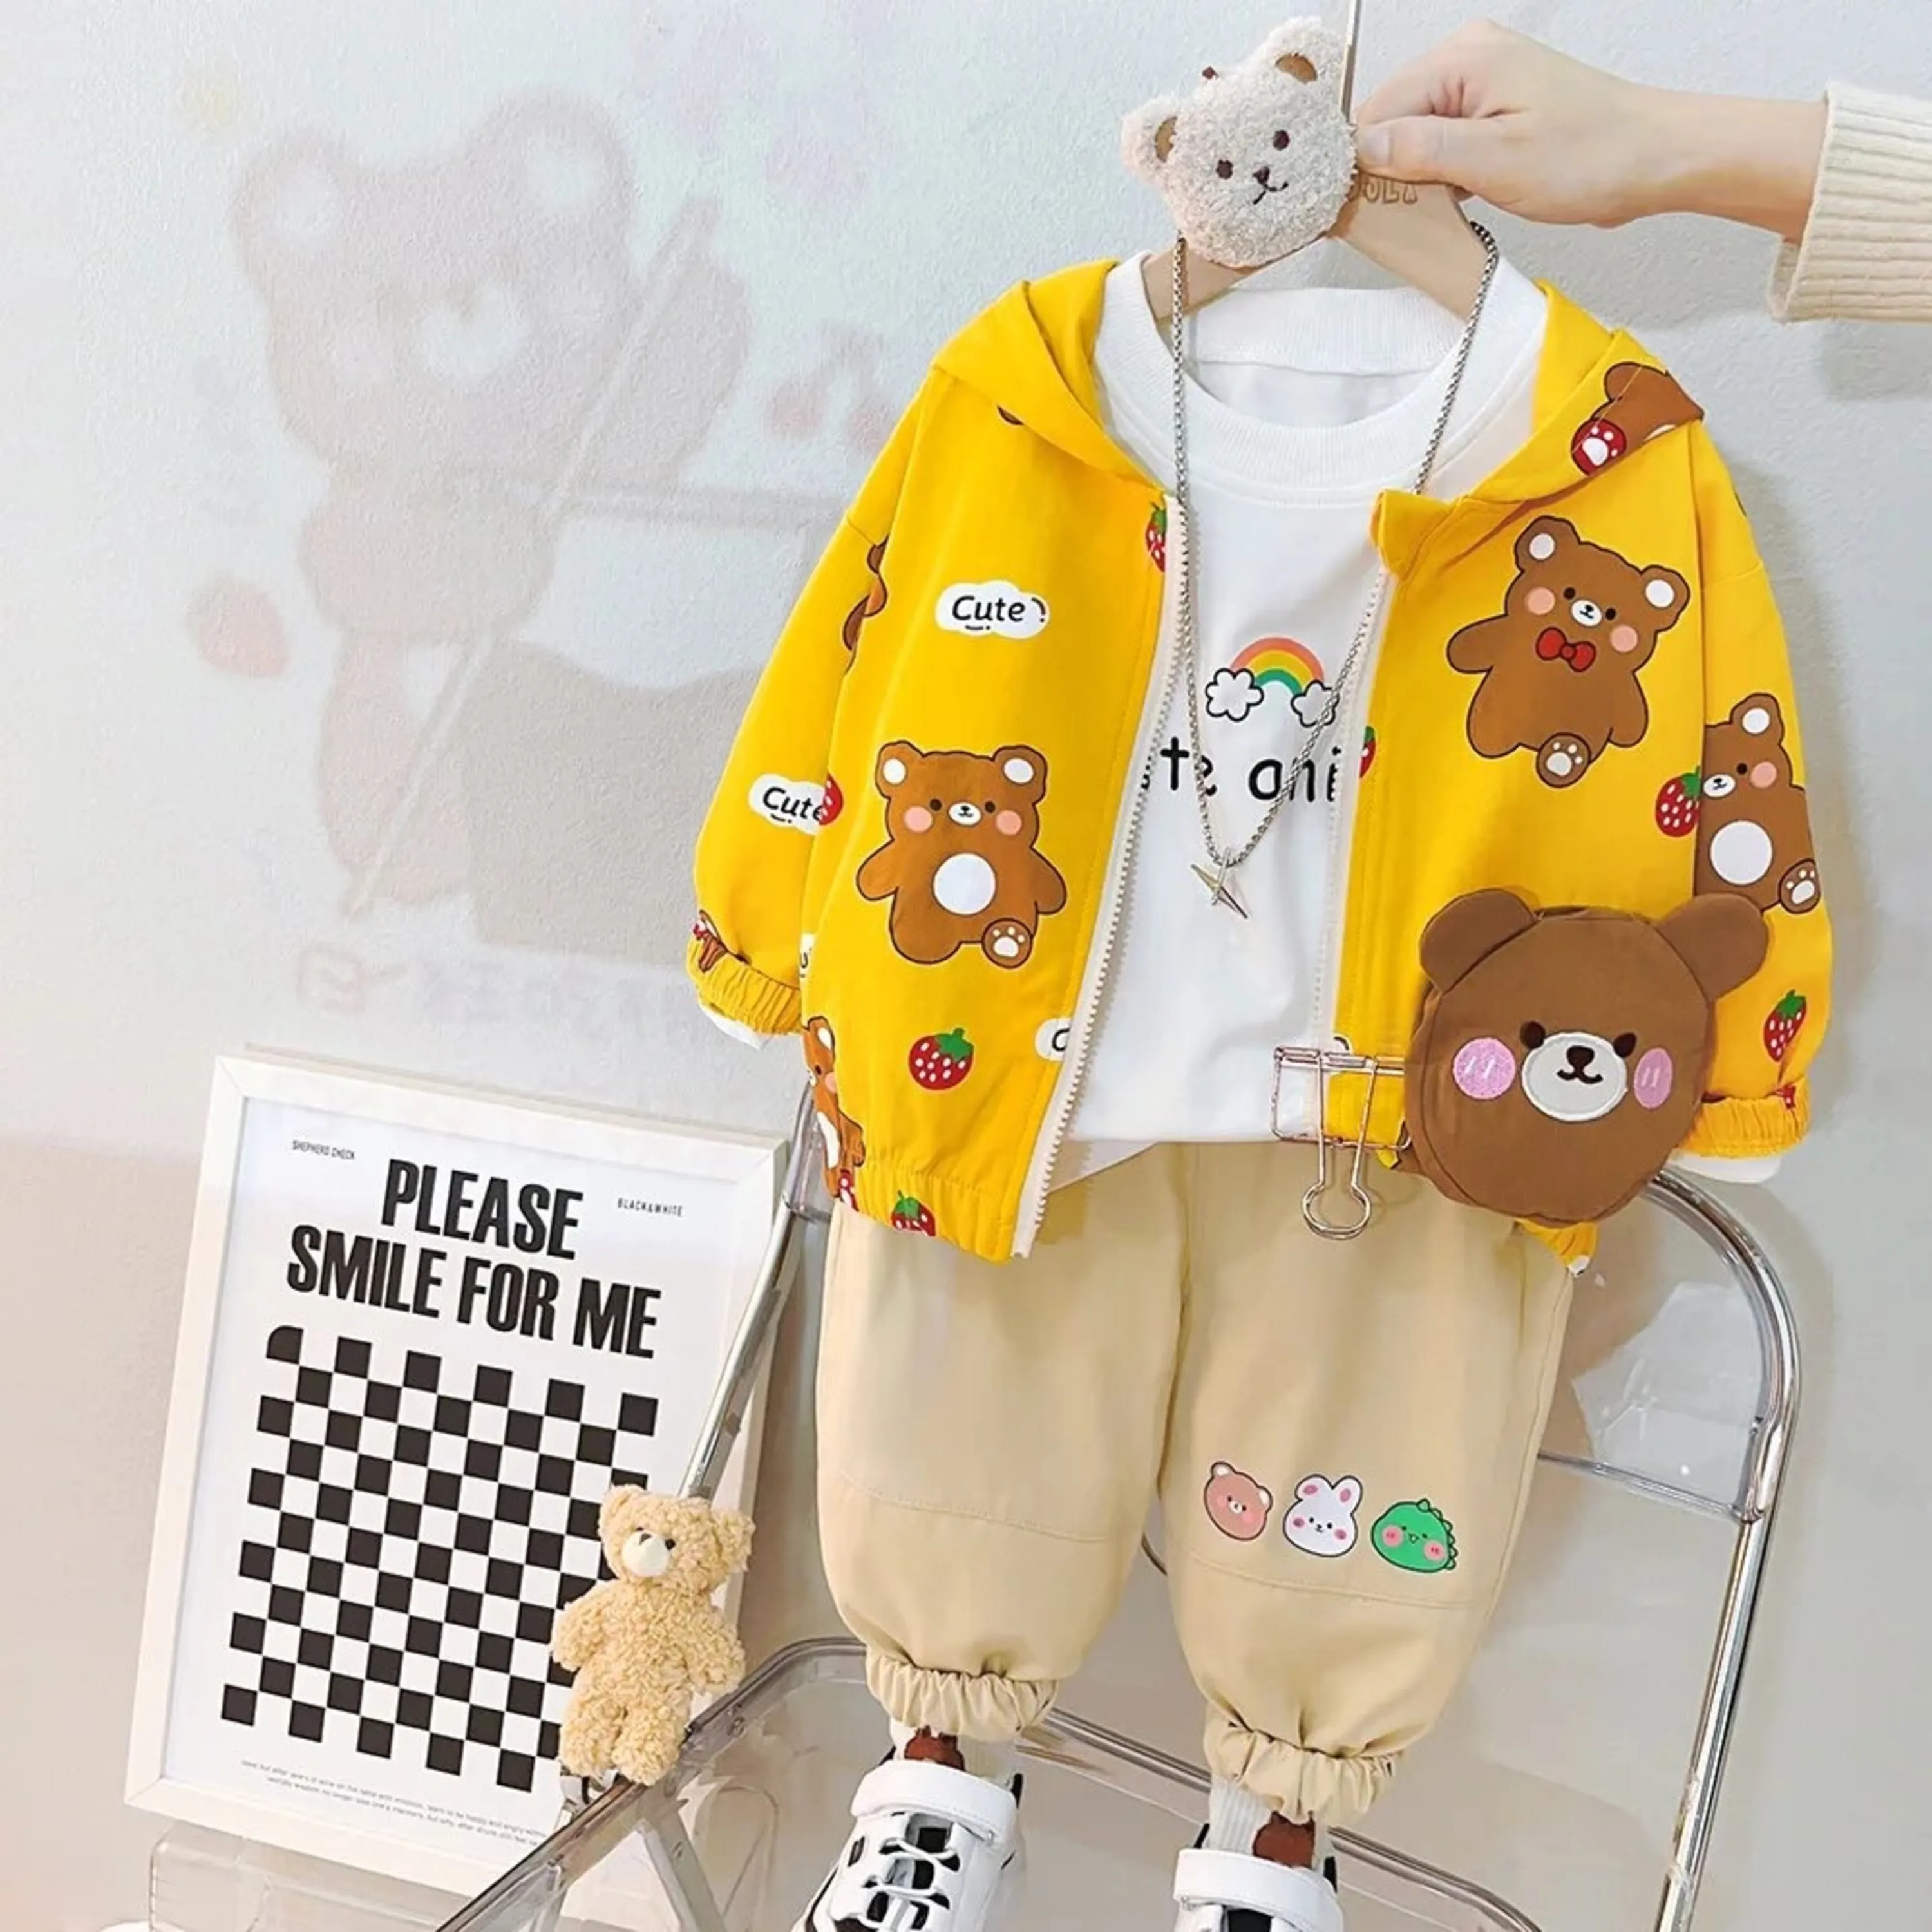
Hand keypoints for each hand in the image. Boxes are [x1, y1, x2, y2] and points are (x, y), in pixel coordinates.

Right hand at [1355, 21, 1823, 241]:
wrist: (1657, 159)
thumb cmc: (1593, 156)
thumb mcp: (1494, 160)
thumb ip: (1419, 149)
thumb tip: (1360, 148)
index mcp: (1462, 59)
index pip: (1375, 112)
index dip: (1364, 166)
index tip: (1369, 211)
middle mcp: (1468, 58)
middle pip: (1389, 122)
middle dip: (1392, 173)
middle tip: (1421, 212)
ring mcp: (1483, 82)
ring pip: (1414, 136)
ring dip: (1420, 179)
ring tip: (1453, 203)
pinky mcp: (1496, 109)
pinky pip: (1442, 142)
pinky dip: (1443, 175)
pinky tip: (1464, 197)